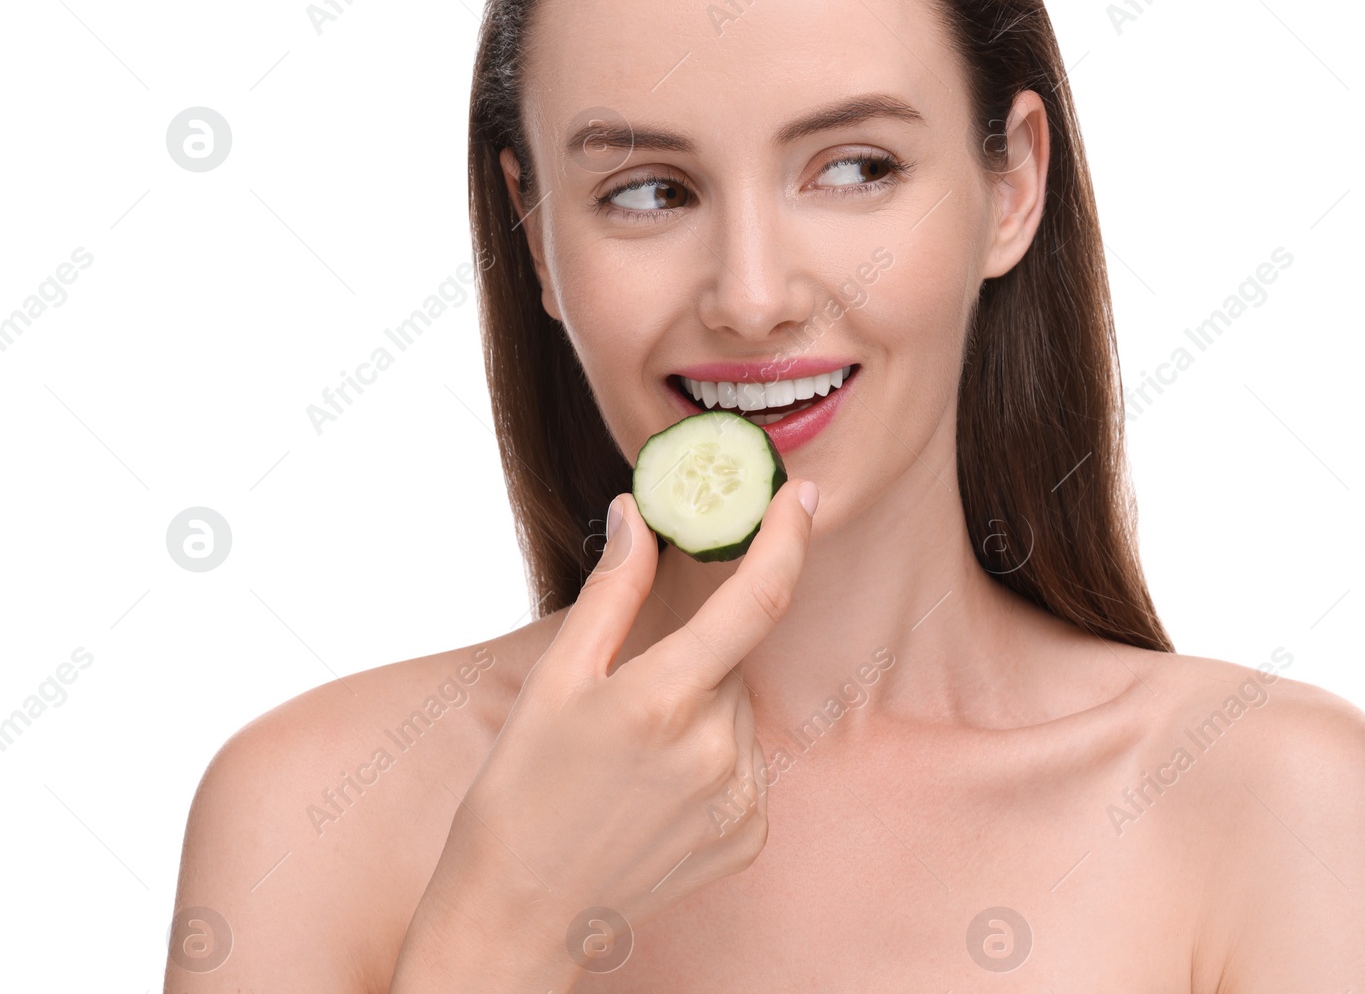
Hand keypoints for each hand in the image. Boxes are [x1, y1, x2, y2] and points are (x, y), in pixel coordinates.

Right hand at [389, 477, 818, 989]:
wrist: (516, 915)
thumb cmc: (520, 793)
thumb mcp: (556, 679)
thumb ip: (612, 590)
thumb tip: (636, 513)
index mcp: (666, 699)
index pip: (757, 598)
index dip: (788, 536)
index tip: (804, 493)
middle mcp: (718, 748)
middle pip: (733, 660)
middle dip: (694, 658)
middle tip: (626, 702)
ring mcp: (739, 798)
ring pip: (738, 710)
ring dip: (701, 710)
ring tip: (631, 759)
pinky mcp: (749, 835)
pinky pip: (745, 762)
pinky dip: (712, 758)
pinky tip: (655, 791)